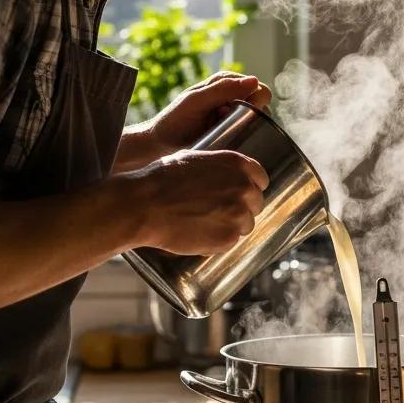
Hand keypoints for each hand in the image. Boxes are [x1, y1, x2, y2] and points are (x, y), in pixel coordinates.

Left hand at [122, 72, 272, 166]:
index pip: (257, 88)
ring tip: (224, 130)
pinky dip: (247, 137)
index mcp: (225, 83)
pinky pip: (251, 135)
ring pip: (259, 120)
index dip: (255, 100)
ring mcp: (234, 117)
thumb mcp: (197, 101)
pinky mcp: (233, 135)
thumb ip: (223, 89)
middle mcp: (232, 98)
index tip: (234, 110)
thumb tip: (254, 81)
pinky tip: (232, 140)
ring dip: (248, 127)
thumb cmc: (175, 120)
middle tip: (224, 120)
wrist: (161, 145)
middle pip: (261, 105)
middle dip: (252, 114)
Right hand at [123, 148, 268, 254]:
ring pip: (246, 225)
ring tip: (205, 223)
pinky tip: (199, 234)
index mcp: (237, 164)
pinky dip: (219, 241)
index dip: (250, 187)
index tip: (241, 194)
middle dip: (241, 208)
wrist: (143, 205)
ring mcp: (239, 214)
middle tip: (218, 212)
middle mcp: (244, 188)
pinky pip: (232, 242)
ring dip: (231, 226)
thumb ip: (220, 168)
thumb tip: (233, 178)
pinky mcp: (230, 238)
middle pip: (256, 203)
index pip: (261, 178)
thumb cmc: (161, 180)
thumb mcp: (194, 160)